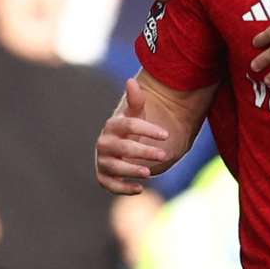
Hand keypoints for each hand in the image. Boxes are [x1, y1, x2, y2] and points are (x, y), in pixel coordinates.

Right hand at [95, 79, 168, 194]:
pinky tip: (140, 189)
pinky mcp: (103, 177)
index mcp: (113, 125)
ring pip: (116, 167)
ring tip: (150, 172)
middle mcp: (105, 143)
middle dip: (144, 151)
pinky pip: (110, 185)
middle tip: (164, 155)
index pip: (129, 125)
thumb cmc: (131, 128)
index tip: (166, 134)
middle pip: (124, 148)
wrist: (121, 147)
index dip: (148, 129)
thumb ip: (136, 100)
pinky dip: (123, 188)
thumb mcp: (136, 113)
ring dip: (132, 170)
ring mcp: (103, 161)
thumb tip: (131, 81)